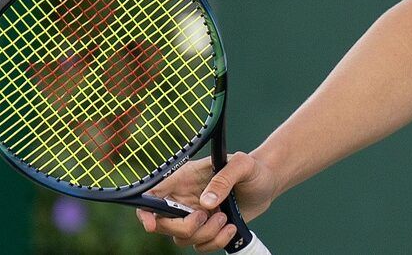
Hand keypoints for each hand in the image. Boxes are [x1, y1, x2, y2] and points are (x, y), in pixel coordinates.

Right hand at [135, 151, 278, 251]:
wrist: (267, 182)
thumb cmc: (252, 168)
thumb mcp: (242, 165)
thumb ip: (224, 179)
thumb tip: (205, 203)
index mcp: (184, 179)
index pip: (152, 196)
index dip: (145, 212)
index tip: (152, 224)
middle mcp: (184, 199)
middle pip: (164, 224)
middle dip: (185, 227)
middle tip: (206, 216)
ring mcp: (194, 216)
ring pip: (183, 238)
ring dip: (205, 234)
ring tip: (224, 218)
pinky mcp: (206, 229)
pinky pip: (201, 246)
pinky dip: (215, 242)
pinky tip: (230, 228)